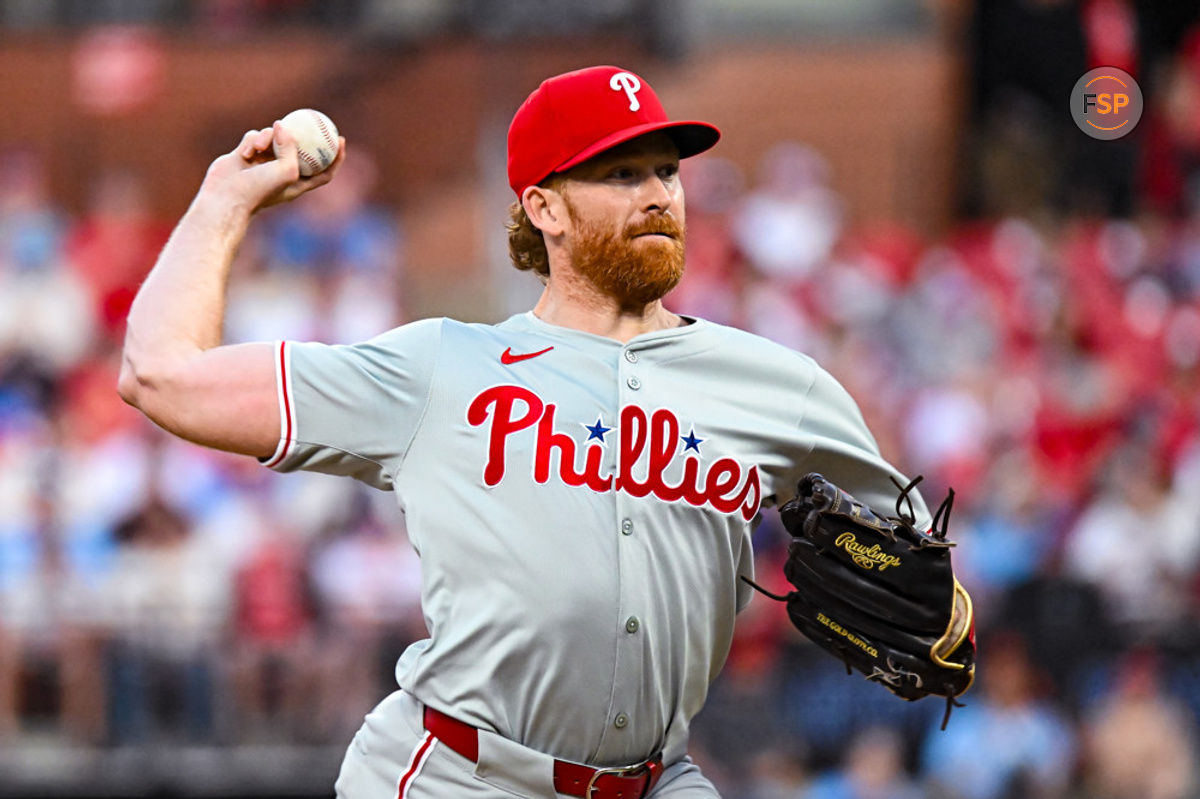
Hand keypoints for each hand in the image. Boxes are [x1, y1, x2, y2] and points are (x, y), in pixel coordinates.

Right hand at [200, 121, 345, 214]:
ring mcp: (263, 163)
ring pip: (273, 137)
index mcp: (297, 183)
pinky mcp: (246, 154)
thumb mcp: (287, 169)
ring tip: (259, 148)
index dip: (335, 158)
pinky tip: (245, 154)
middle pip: (299, 150)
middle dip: (303, 135)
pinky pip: (254, 137)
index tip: (341, 140)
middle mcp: (281, 173)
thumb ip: (291, 147)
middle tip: (309, 120)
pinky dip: (252, 142)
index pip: (324, 172)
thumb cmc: (260, 189)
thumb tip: (283, 125)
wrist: (226, 196)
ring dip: (267, 138)